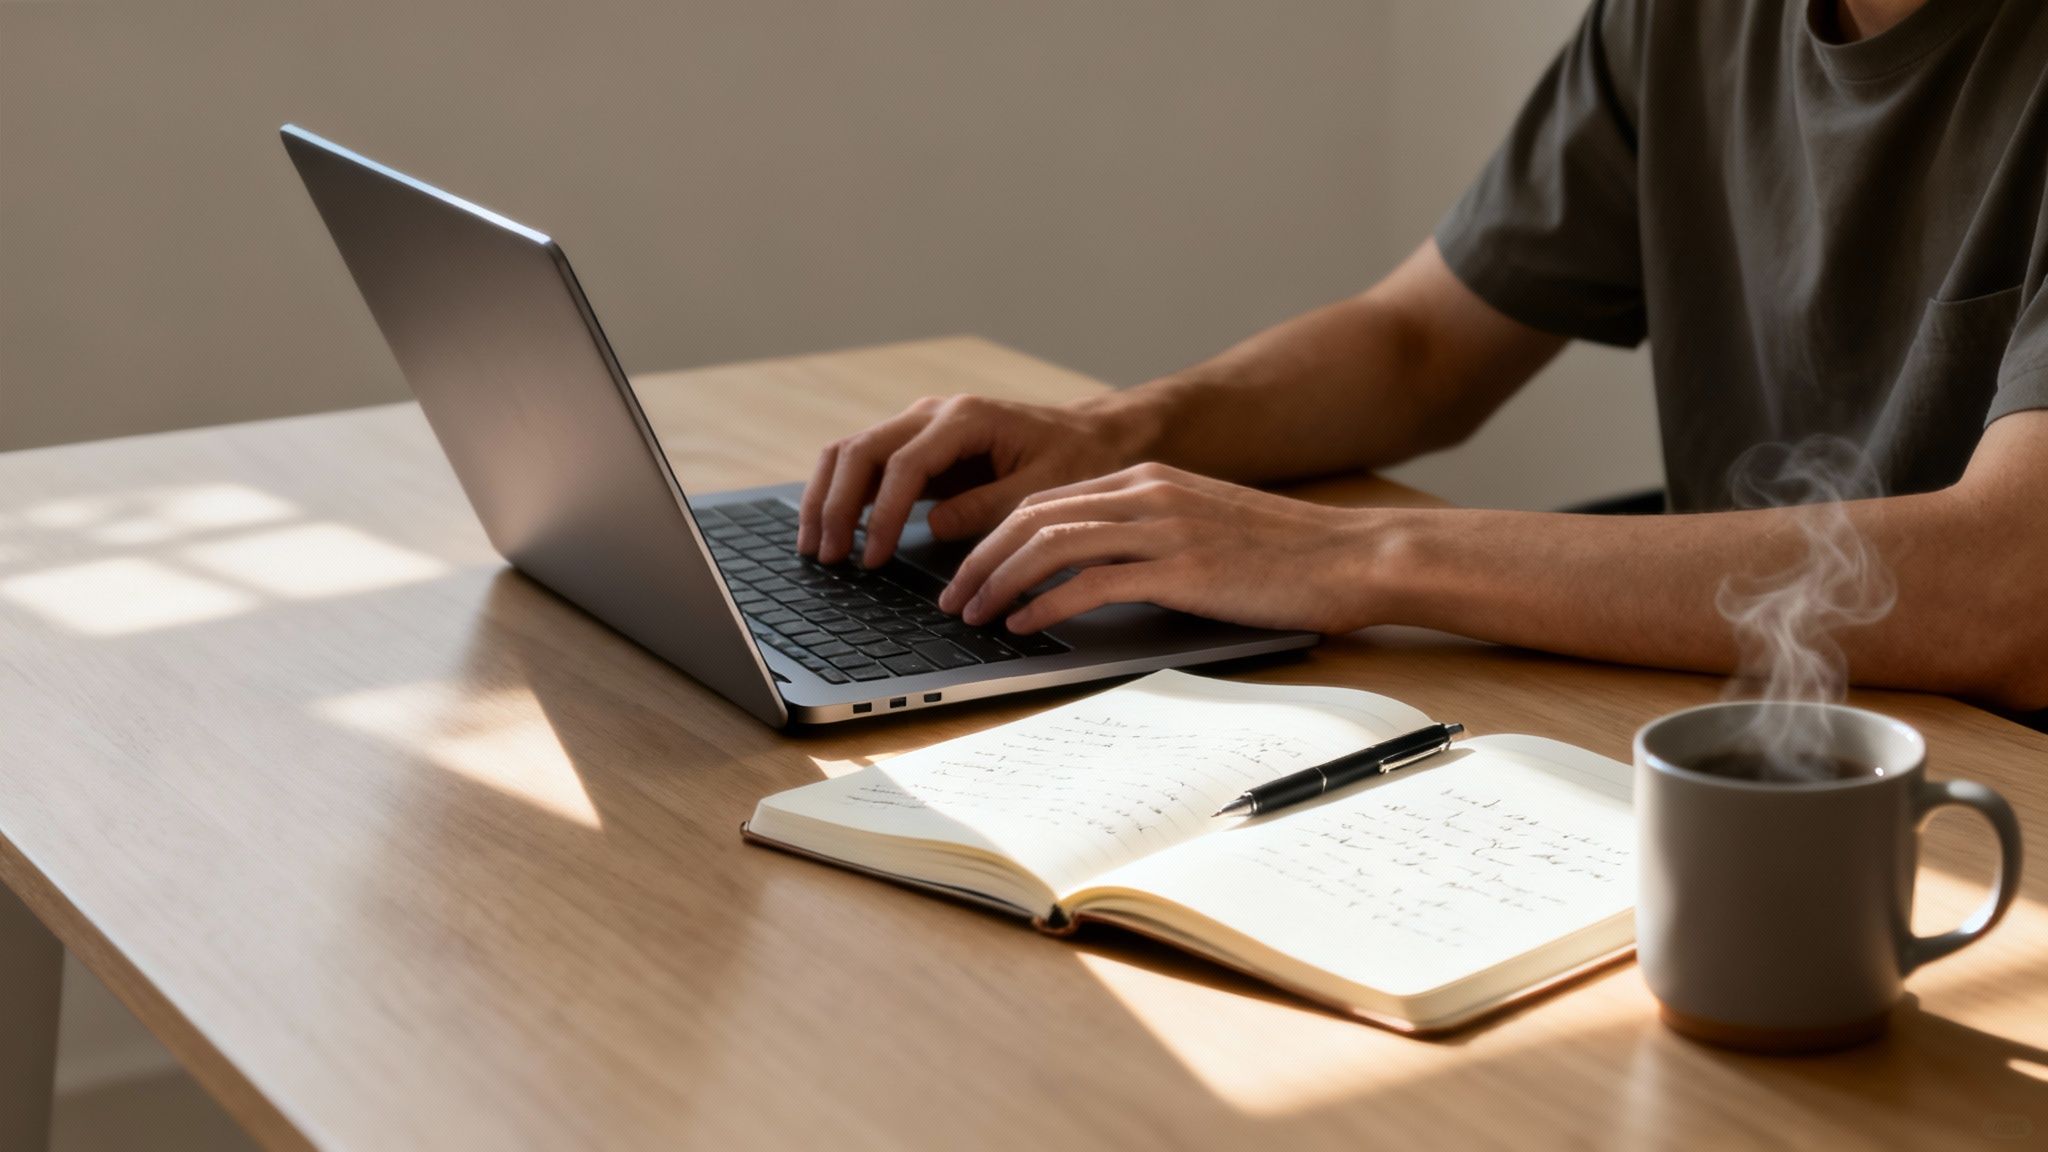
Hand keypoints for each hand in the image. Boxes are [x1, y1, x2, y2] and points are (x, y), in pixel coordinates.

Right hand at [799, 394, 1145, 566]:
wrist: (1092, 435)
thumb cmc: (1076, 460)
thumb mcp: (1045, 490)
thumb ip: (989, 507)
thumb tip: (932, 526)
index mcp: (965, 418)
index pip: (903, 465)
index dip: (881, 514)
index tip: (872, 557)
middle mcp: (934, 414)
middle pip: (860, 450)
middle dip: (835, 504)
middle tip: (825, 555)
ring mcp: (920, 427)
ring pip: (850, 452)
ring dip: (826, 497)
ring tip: (815, 546)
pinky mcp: (918, 448)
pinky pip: (866, 466)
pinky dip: (842, 495)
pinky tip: (831, 530)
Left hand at [937, 463, 1385, 634]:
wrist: (1353, 556)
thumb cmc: (1285, 556)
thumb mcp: (1203, 528)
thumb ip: (1149, 538)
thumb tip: (1092, 578)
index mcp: (1147, 479)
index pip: (1045, 500)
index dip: (994, 536)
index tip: (968, 571)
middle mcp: (1147, 493)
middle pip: (1033, 516)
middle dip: (980, 558)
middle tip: (952, 597)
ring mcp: (1164, 528)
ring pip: (1051, 544)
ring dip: (999, 581)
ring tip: (974, 615)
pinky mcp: (1181, 568)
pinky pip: (1091, 582)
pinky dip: (1046, 603)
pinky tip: (1024, 624)